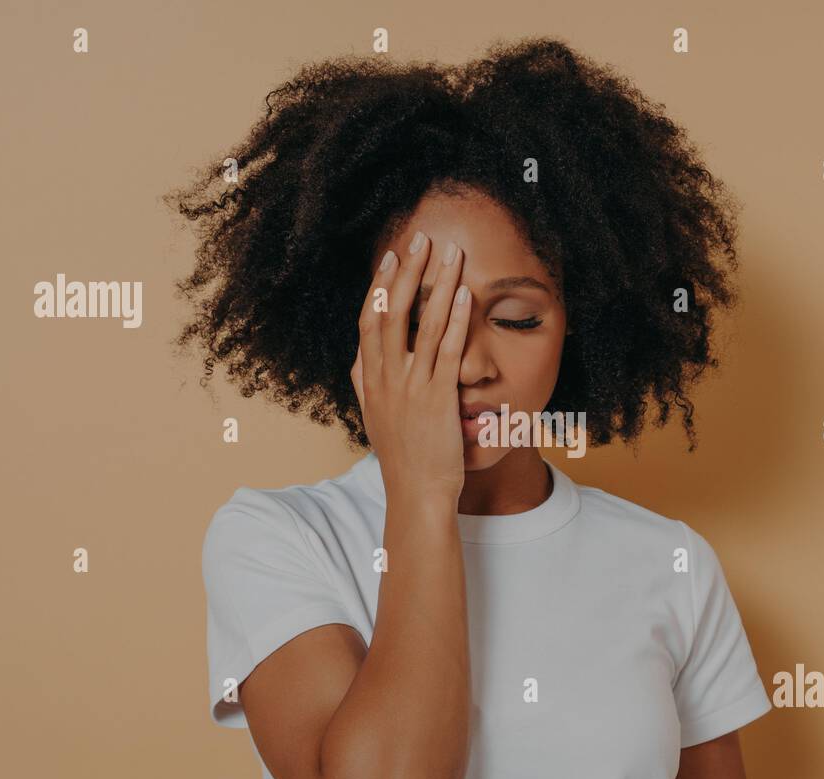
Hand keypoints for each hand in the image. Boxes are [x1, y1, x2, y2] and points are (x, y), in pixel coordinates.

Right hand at [350, 231, 471, 504]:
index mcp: (369, 381)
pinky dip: (453, 319)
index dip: (379, 287)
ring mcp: (410, 387)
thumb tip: (359, 359)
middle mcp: (385, 379)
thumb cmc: (403, 460)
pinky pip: (446, 350)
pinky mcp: (437, 399)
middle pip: (390, 312)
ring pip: (420, 324)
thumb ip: (366, 385)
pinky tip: (464, 294)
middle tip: (419, 238)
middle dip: (406, 272)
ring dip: (436, 283)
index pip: (369, 322)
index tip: (390, 258)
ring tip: (449, 253)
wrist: (416, 495)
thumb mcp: (375, 418)